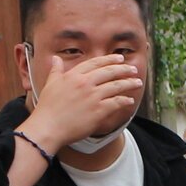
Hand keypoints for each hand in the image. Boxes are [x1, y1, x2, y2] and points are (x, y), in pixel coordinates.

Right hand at [23, 52, 140, 152]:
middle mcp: (85, 83)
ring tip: (137, 83)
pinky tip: (130, 100)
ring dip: (129, 84)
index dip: (109, 59)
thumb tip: (55, 58)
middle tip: (133, 69)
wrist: (48, 127)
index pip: (95, 63)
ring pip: (116, 86)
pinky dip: (125, 101)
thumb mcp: (50, 84)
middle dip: (124, 69)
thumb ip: (55, 70)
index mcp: (73, 75)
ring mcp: (93, 96)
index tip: (120, 58)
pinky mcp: (98, 110)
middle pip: (109, 72)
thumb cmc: (47, 108)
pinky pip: (116, 103)